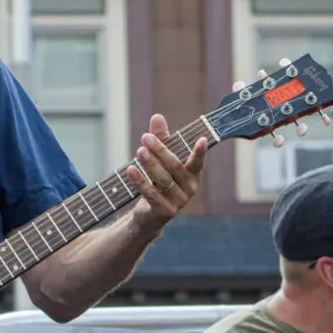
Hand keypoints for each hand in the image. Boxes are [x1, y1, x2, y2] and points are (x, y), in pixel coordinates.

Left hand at [126, 114, 206, 237]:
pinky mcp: (164, 211)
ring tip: (139, 151)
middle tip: (145, 137)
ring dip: (150, 164)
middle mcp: (189, 188)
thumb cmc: (158, 182)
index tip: (202, 139)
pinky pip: (151, 194)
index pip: (198, 162)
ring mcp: (178, 202)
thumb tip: (157, 116)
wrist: (150, 215)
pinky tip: (130, 169)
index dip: (200, 152)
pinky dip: (140, 181)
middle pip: (175, 166)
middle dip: (160, 151)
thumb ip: (161, 139)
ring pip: (163, 179)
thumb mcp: (160, 160)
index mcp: (192, 175)